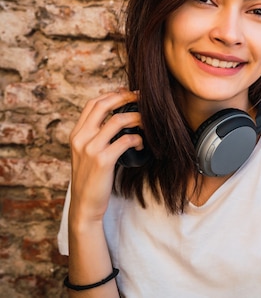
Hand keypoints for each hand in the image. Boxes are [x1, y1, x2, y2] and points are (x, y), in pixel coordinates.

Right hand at [68, 89, 141, 223]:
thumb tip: (119, 118)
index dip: (112, 95)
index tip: (128, 93)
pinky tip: (142, 144)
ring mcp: (90, 148)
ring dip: (137, 117)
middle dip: (125, 97)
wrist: (85, 205)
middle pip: (103, 105)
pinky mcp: (102, 160)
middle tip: (142, 98)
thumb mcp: (87, 154)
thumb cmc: (92, 179)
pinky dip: (138, 139)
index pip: (92, 104)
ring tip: (147, 122)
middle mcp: (81, 138)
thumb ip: (97, 136)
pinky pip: (126, 140)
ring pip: (118, 120)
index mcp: (76, 134)